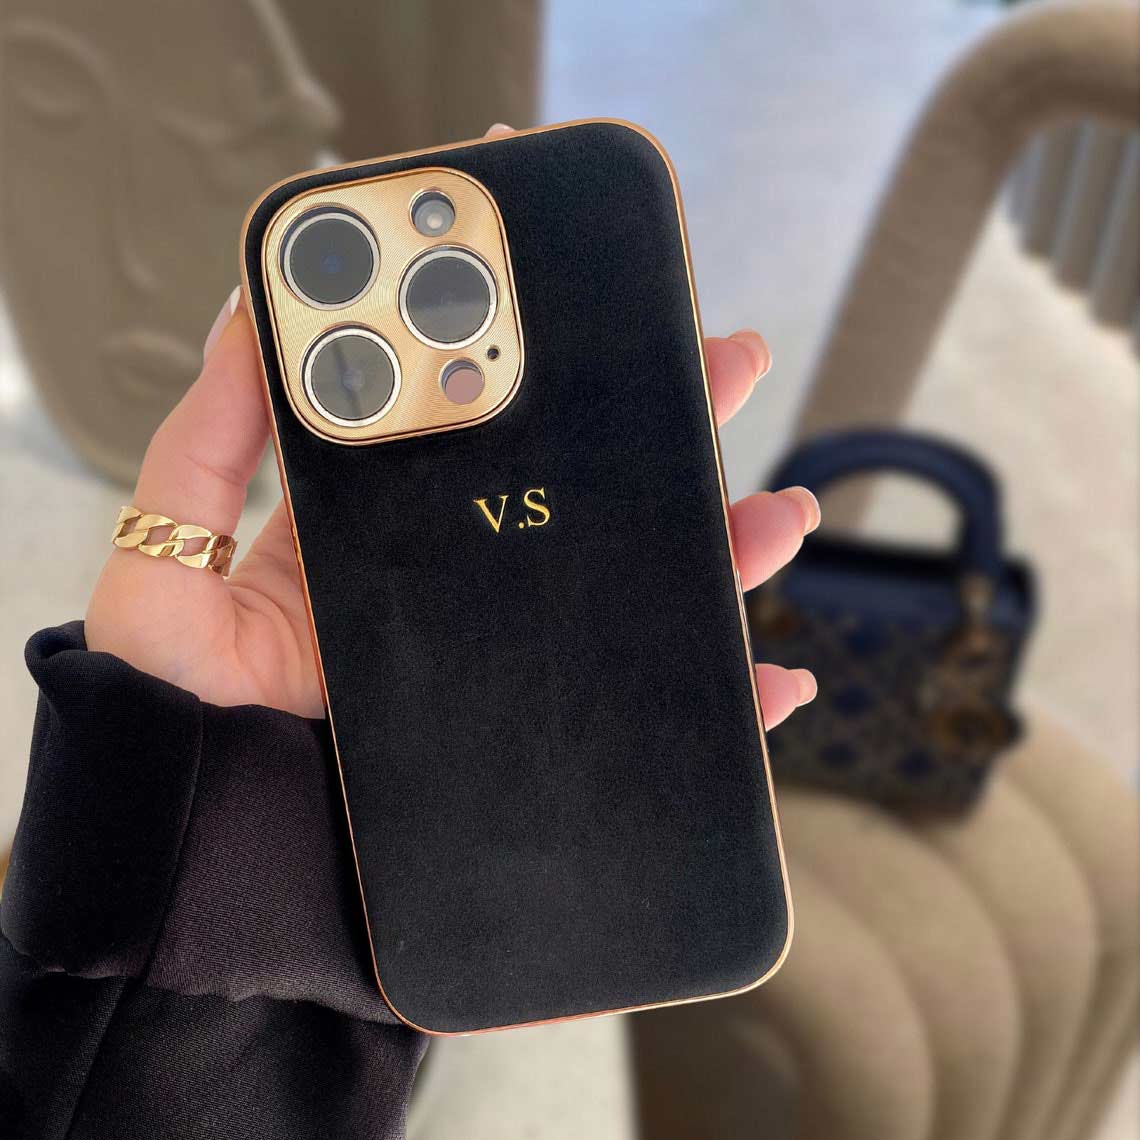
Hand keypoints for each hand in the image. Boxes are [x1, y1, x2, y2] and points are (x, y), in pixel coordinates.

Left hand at [86, 129, 818, 727]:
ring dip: (722, 551)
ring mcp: (503, 669)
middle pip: (586, 498)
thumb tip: (248, 313)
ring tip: (780, 515)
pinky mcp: (529, 751)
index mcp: (386, 539)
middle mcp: (459, 593)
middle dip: (665, 425)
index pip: (481, 432)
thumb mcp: (167, 567)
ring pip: (636, 597)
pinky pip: (641, 722)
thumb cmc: (172, 716)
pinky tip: (769, 678)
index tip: (582, 282)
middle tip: (726, 360)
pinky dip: (718, 704)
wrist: (201, 860)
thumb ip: (204, 450)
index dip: (538, 358)